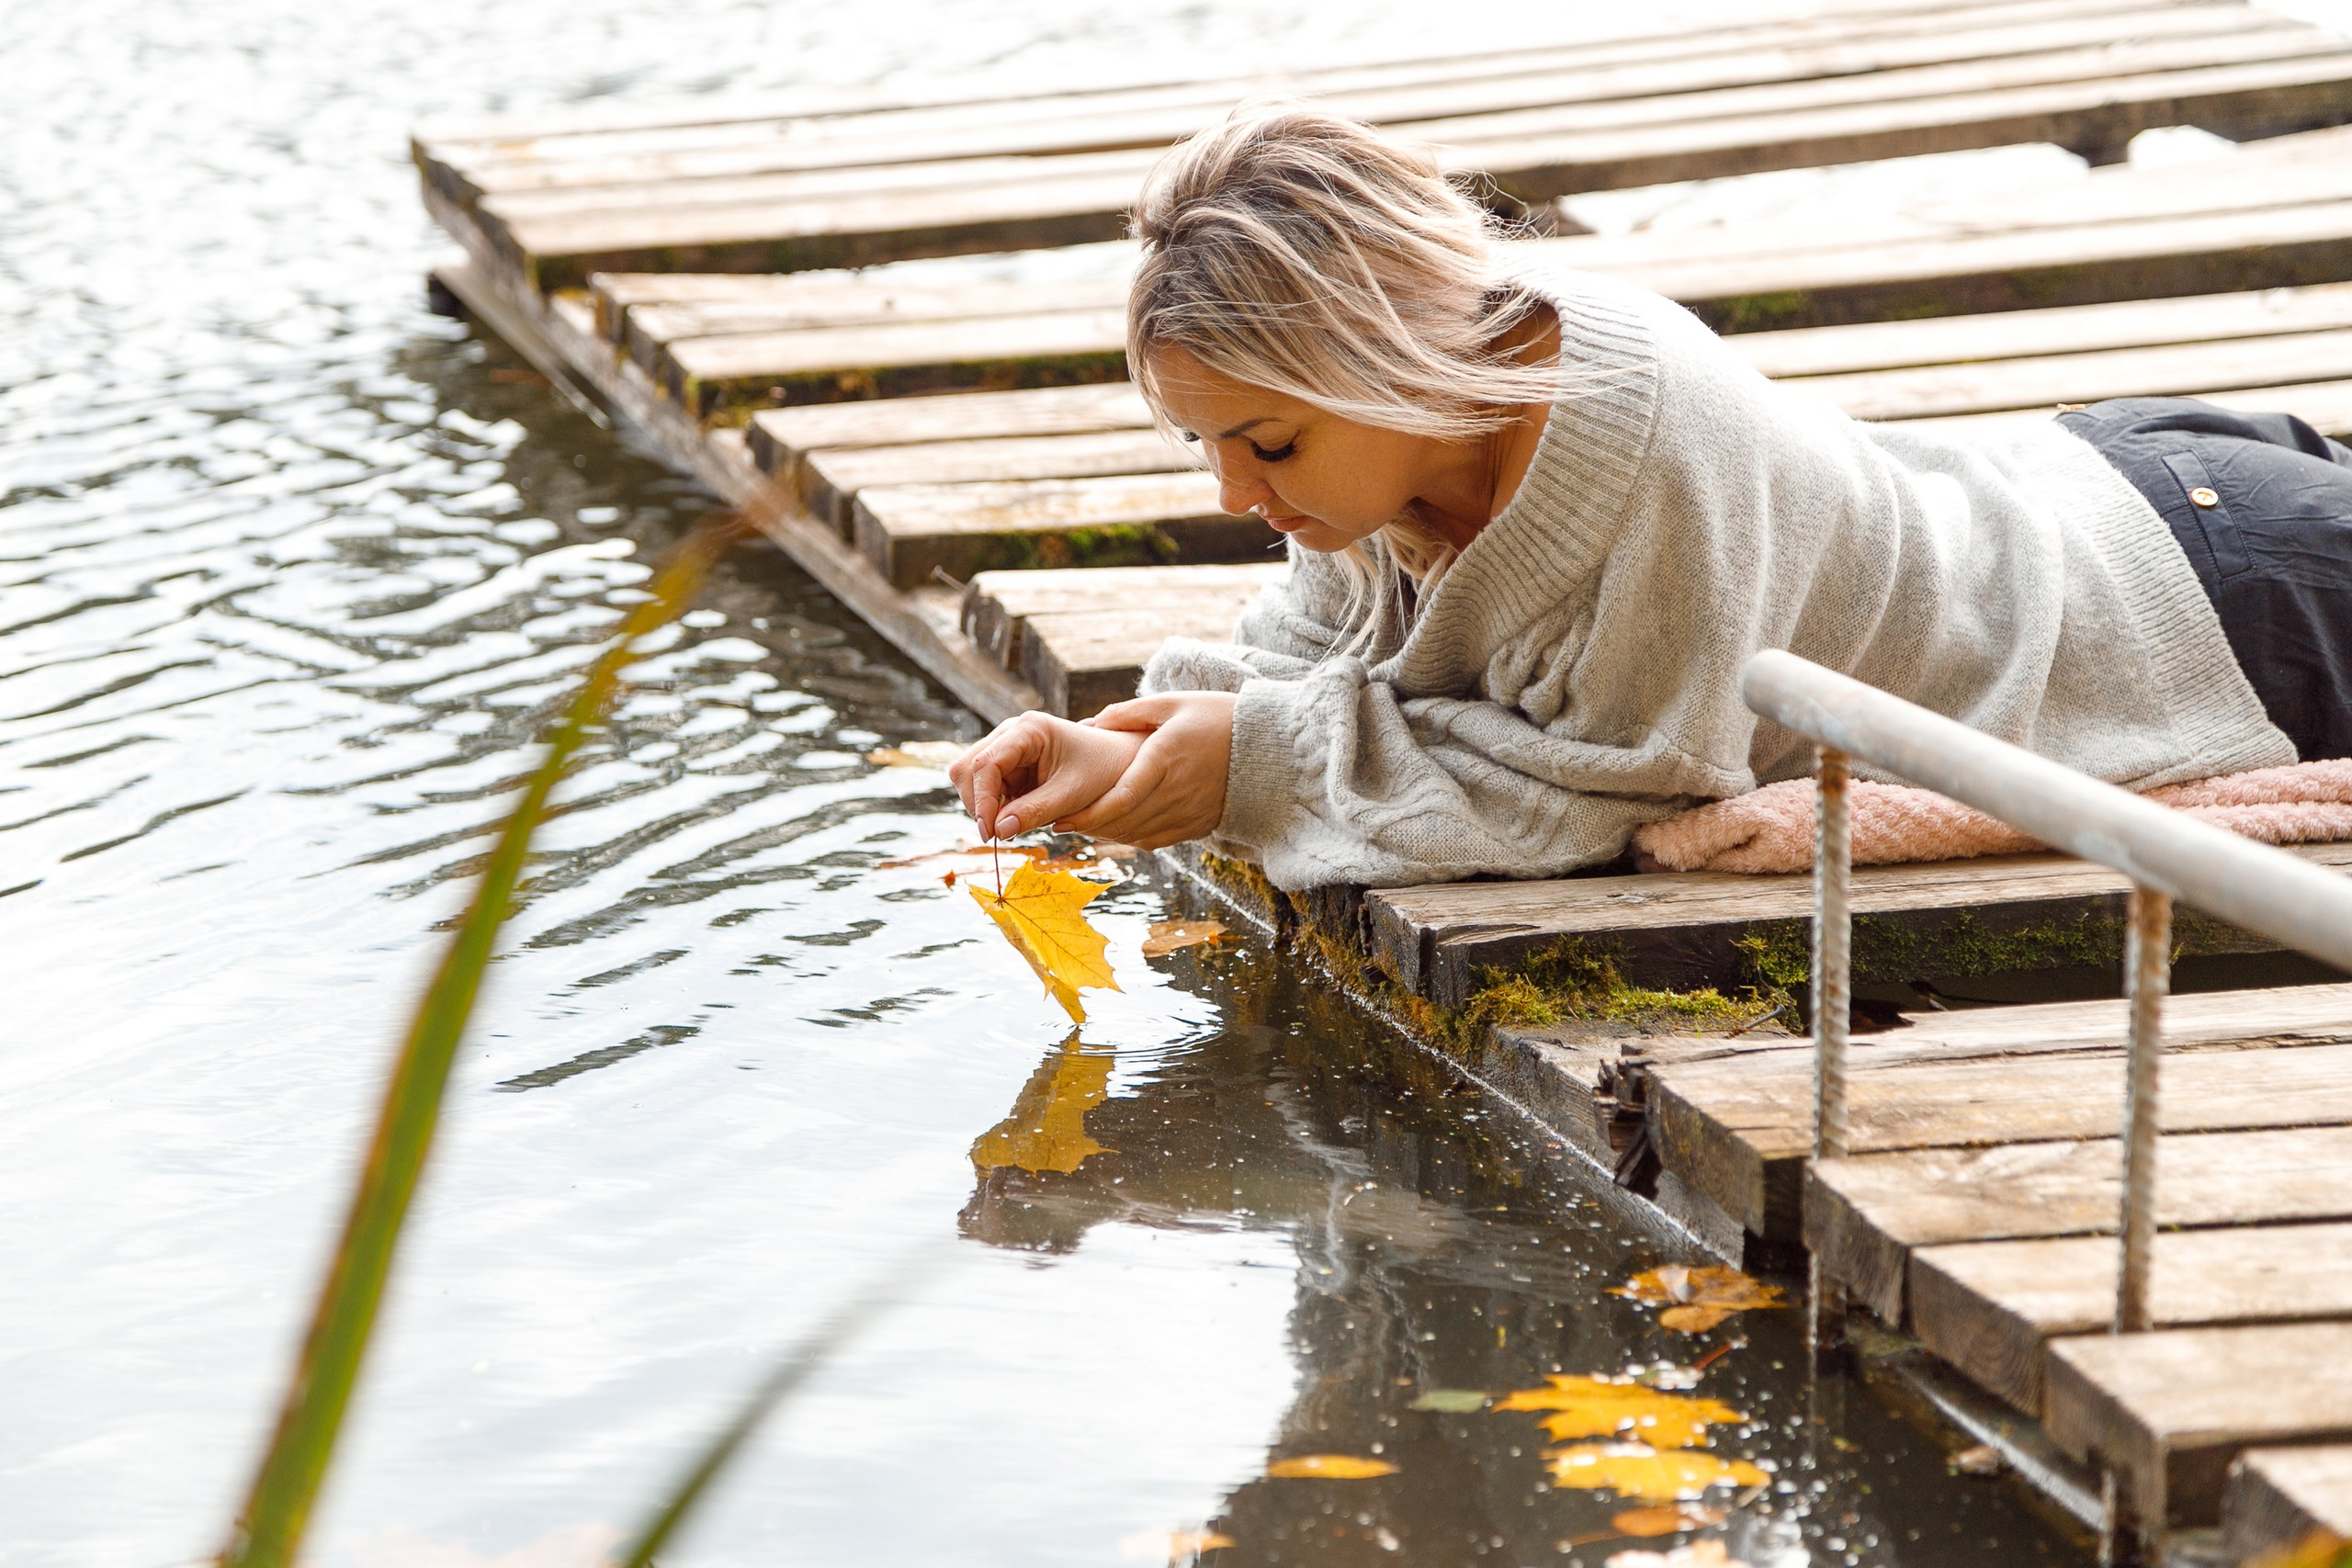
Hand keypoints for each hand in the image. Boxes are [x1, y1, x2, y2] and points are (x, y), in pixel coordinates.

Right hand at [950, 711, 1145, 839]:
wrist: (1120, 764)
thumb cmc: (1103, 773)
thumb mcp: (1072, 795)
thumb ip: (1034, 812)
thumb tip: (997, 832)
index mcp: (1029, 729)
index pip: (985, 764)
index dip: (982, 801)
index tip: (991, 834)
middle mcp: (1011, 733)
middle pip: (968, 769)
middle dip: (978, 804)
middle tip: (998, 836)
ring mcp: (1008, 748)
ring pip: (971, 779)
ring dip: (984, 807)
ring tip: (1012, 827)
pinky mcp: (1009, 766)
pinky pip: (986, 789)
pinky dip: (994, 808)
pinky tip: (1016, 819)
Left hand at [1059, 692, 1236, 849]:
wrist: (1267, 747)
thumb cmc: (1217, 717)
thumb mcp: (1172, 704)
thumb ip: (1128, 713)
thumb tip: (1090, 723)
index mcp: (1166, 758)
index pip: (1122, 796)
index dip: (1090, 813)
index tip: (1063, 818)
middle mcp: (1177, 791)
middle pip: (1124, 822)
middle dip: (1089, 827)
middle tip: (1060, 823)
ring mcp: (1189, 812)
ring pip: (1137, 835)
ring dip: (1107, 836)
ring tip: (1083, 826)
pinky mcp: (1198, 825)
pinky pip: (1156, 841)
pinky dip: (1131, 838)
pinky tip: (1115, 829)